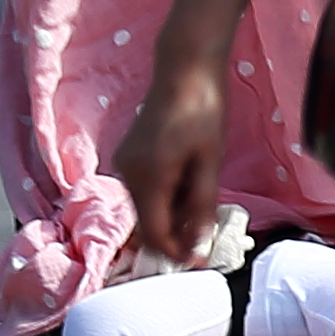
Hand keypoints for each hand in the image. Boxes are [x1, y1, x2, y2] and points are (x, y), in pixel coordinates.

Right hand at [109, 54, 228, 263]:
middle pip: (147, 222)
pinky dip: (164, 198)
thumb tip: (196, 245)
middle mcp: (127, 174)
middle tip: (206, 236)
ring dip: (170, 215)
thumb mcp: (210, 162)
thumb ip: (201, 205)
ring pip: (145, 207)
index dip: (174, 253)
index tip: (198, 263)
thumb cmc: (204, 112)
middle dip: (173, 236)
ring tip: (202, 203)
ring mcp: (124, 164)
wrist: (184, 71)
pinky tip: (188, 186)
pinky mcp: (127, 156)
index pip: (153, 233)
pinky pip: (144, 189)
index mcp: (147, 177)